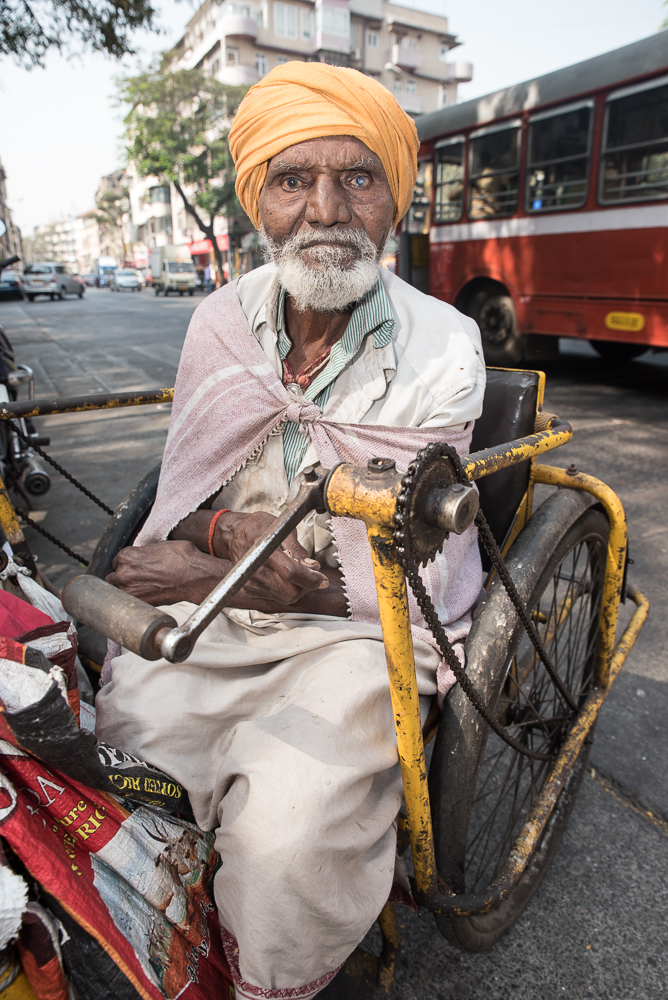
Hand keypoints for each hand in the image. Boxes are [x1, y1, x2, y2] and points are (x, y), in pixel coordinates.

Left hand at [106, 540, 209, 605]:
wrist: (194, 575)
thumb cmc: (182, 558)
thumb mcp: (160, 545)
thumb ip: (144, 552)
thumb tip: (142, 556)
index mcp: (127, 555)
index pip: (117, 562)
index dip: (126, 566)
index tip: (134, 570)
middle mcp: (124, 572)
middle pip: (113, 578)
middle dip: (122, 579)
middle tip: (136, 581)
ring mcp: (129, 590)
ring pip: (118, 592)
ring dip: (126, 591)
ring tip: (140, 591)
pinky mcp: (139, 603)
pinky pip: (129, 604)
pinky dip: (135, 602)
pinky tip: (146, 598)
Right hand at [213, 511, 329, 605]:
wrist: (233, 534)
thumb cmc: (258, 527)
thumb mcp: (282, 529)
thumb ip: (298, 549)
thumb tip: (313, 566)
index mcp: (265, 553)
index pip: (292, 573)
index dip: (312, 579)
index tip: (322, 578)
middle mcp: (256, 571)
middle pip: (290, 593)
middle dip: (306, 588)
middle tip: (313, 578)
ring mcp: (250, 583)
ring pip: (283, 598)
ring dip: (296, 590)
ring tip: (299, 576)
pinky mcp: (248, 589)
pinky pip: (273, 597)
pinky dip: (284, 590)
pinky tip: (284, 577)